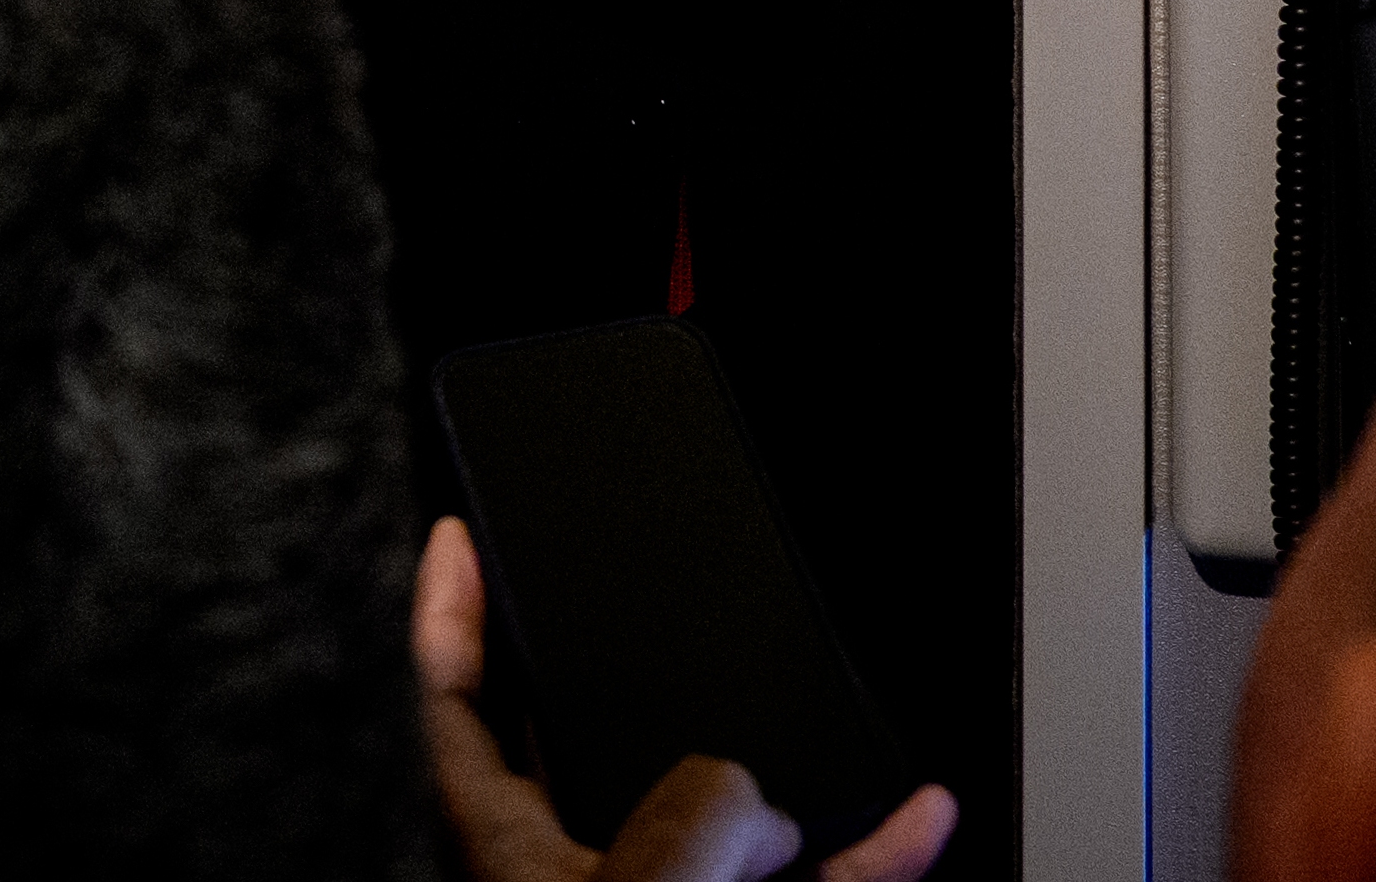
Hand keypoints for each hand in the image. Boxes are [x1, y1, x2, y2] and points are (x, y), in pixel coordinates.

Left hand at [416, 520, 954, 881]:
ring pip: (727, 813)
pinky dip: (870, 853)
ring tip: (826, 702)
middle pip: (600, 739)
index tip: (460, 526)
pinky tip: (921, 813)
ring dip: (788, 766)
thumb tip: (754, 801)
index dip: (453, 605)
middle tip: (681, 600)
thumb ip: (687, 815)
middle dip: (653, 678)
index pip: (456, 694)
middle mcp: (575, 864)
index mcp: (503, 841)